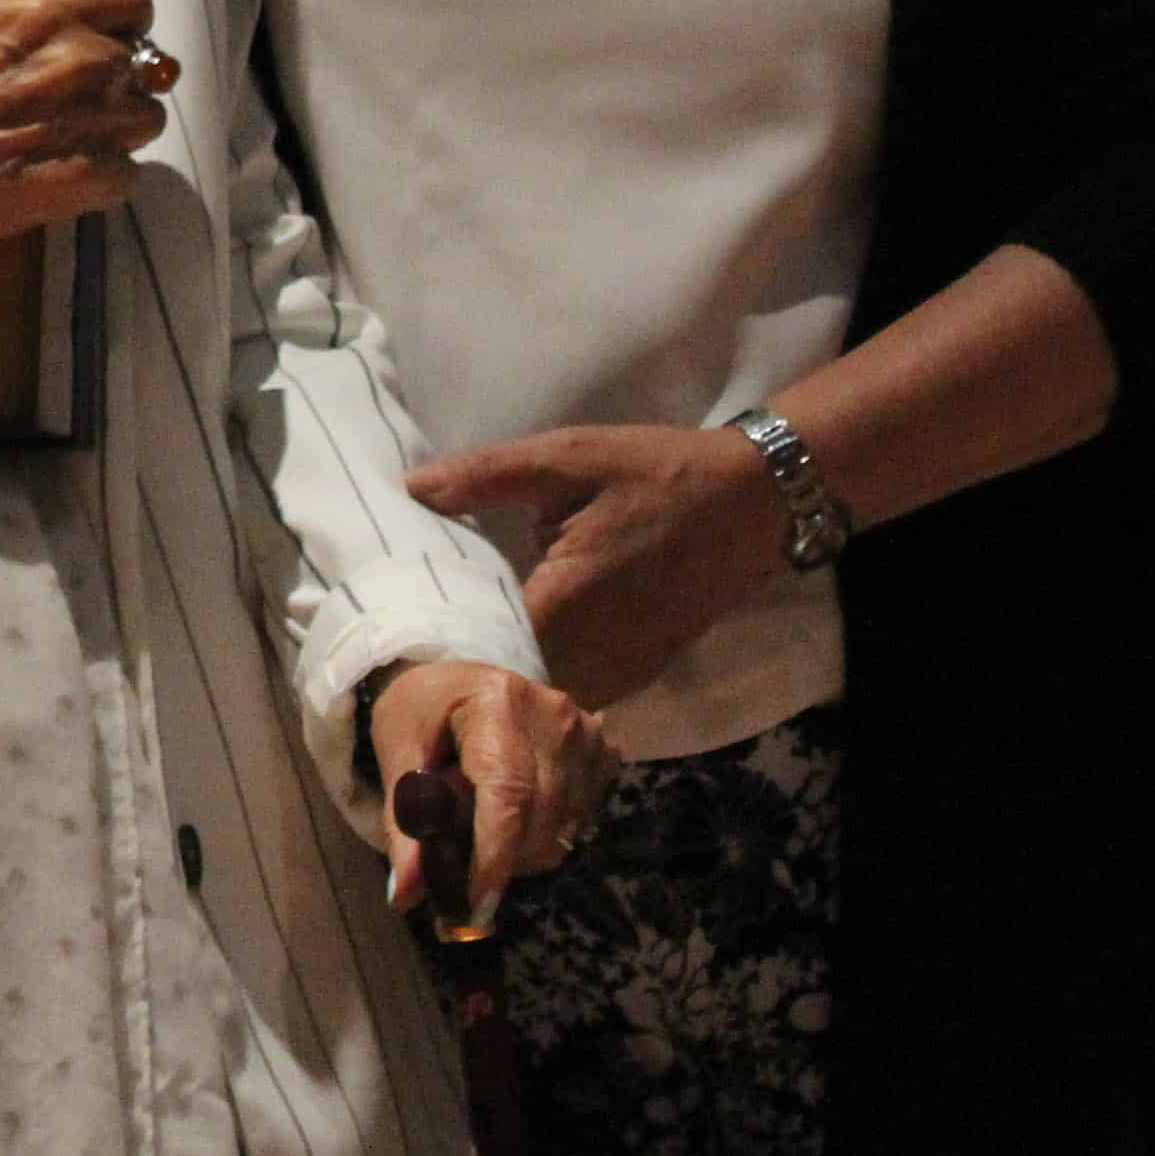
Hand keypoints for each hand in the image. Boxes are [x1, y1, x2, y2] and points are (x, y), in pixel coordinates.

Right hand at [0, 0, 173, 308]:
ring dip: (113, 128)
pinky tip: (58, 173)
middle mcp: (81, 61)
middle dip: (112, 79)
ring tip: (62, 138)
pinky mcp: (94, 177)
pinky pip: (127, 170)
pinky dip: (100, 176)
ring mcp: (92, 122)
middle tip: (63, 99)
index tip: (101, 35)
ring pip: (144, 118)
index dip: (122, 16)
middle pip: (142, 62)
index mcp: (49, 14)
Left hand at [368, 658, 616, 929]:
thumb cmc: (421, 710)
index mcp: (498, 704)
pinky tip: (516, 816)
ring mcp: (587, 733)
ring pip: (563, 832)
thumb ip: (402, 824)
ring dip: (522, 853)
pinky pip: (580, 819)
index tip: (471, 906)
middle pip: (540, 821)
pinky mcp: (603, 750)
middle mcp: (555, 717)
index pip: (507, 795)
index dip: (493, 858)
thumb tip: (404, 897)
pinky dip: (546, 834)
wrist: (458, 678)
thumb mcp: (397, 753)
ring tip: (483, 833)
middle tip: (459, 877)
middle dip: (500, 864)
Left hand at [409, 421, 786, 713]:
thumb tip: (413, 488)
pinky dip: (543, 681)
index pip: (483, 649)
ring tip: (457, 648)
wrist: (754, 503)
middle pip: (509, 684)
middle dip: (465, 668)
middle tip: (415, 641)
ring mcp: (624, 671)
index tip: (400, 628)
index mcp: (568, 600)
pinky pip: (576, 694)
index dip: (439, 644)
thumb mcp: (571, 457)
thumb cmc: (659, 474)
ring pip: (542, 699)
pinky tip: (514, 649)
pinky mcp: (640, 674)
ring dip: (504, 680)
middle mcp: (596, 653)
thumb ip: (489, 477)